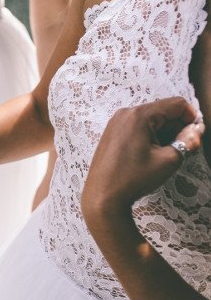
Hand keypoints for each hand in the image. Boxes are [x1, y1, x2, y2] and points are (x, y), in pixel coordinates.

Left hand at [82, 97, 204, 217]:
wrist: (103, 195)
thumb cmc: (134, 178)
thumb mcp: (168, 160)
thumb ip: (187, 141)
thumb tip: (196, 129)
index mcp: (139, 115)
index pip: (176, 104)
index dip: (192, 118)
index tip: (195, 137)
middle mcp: (125, 113)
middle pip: (163, 111)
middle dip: (178, 127)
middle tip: (184, 149)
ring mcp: (116, 122)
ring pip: (152, 119)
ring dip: (165, 133)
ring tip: (166, 154)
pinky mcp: (112, 132)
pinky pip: (139, 126)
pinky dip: (151, 136)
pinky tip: (152, 154)